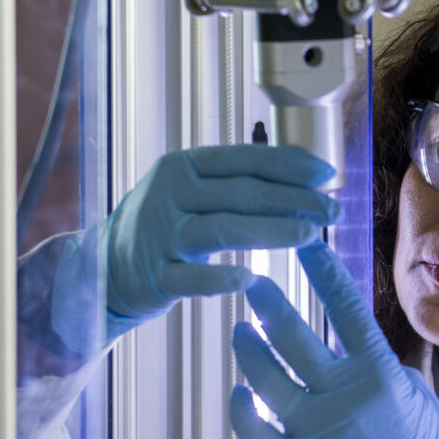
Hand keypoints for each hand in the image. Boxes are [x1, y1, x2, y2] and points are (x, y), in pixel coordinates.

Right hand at [49, 145, 340, 354]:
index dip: (290, 166)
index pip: (245, 160)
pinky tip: (250, 278)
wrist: (105, 266)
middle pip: (242, 193)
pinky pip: (191, 278)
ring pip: (223, 230)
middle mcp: (171, 194)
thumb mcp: (194, 191)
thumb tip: (307, 175)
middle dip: (294, 200)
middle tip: (332, 210)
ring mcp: (161, 235)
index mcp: (184, 166)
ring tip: (311, 236)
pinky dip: (220, 278)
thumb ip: (238, 182)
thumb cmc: (166, 225)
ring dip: (272, 232)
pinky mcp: (155, 276)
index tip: (328, 174)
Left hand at [230, 243, 438, 438]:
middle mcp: (343, 398)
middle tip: (254, 285)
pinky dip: (242, 407)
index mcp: (378, 373)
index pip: (346, 308)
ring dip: (249, 350)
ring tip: (240, 331)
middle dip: (269, 305)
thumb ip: (373, 362)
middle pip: (292, 338)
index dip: (324, 273)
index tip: (306, 246)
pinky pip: (254, 429)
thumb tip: (345, 341)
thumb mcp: (411, 389)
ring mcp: (316, 431)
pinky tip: (241, 389)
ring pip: (265, 378)